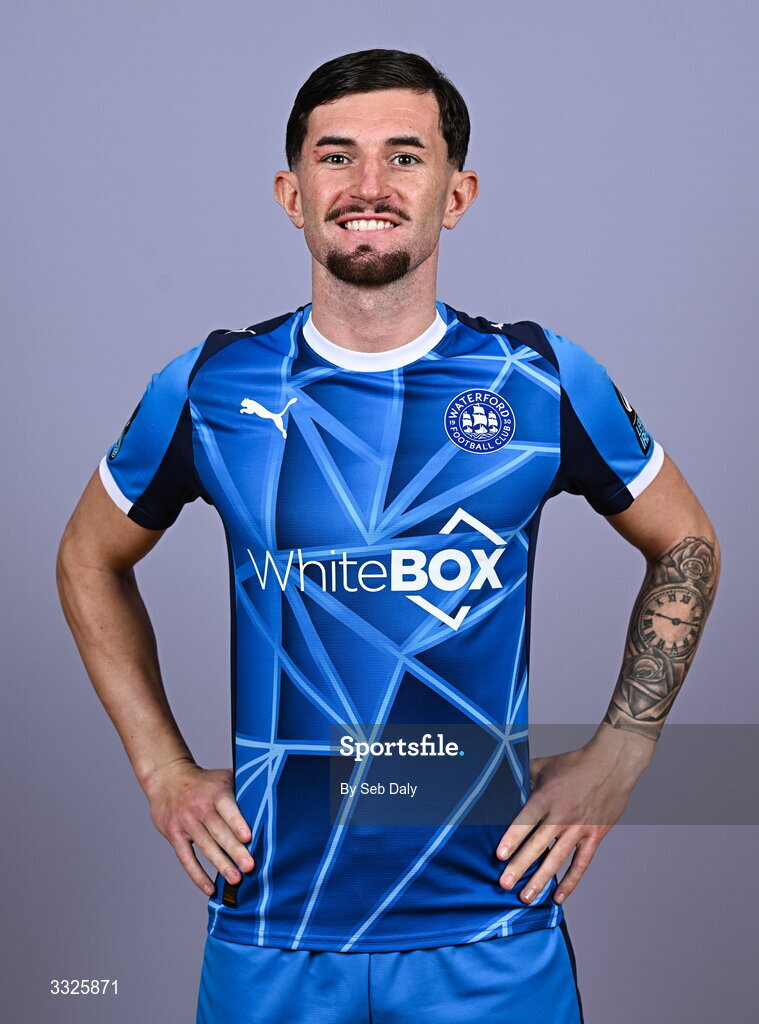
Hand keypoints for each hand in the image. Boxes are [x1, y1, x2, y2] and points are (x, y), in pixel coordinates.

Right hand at [144, 759, 253, 896]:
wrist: (167, 778)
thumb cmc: (205, 781)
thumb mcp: (224, 777)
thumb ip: (244, 787)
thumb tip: (275, 797)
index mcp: (215, 792)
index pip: (226, 807)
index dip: (237, 822)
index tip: (248, 837)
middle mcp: (199, 807)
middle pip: (218, 831)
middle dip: (234, 850)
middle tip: (249, 866)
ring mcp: (185, 822)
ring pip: (204, 846)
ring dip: (220, 864)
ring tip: (236, 879)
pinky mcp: (174, 834)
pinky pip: (186, 858)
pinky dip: (197, 875)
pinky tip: (210, 889)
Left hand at [495, 742, 637, 905]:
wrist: (612, 764)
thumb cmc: (575, 763)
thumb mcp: (545, 765)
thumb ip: (524, 776)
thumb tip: (505, 784)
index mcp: (547, 796)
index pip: (526, 820)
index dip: (512, 838)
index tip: (500, 855)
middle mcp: (562, 815)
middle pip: (538, 844)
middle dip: (520, 866)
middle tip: (505, 884)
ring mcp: (579, 828)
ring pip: (557, 858)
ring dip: (540, 879)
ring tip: (526, 897)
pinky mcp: (594, 836)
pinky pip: (581, 863)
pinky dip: (570, 882)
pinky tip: (557, 897)